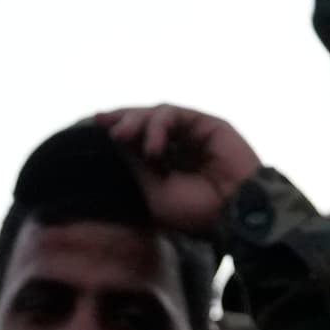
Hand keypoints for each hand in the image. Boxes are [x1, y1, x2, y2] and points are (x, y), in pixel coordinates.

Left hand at [96, 105, 265, 240]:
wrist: (235, 215)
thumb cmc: (197, 213)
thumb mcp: (155, 194)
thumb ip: (137, 166)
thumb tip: (115, 141)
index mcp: (166, 162)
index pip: (136, 138)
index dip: (117, 129)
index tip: (94, 123)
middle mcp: (179, 144)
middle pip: (144, 120)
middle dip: (122, 119)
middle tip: (103, 124)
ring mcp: (193, 133)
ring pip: (157, 114)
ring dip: (136, 122)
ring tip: (123, 137)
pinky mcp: (207, 124)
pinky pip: (175, 114)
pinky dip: (158, 126)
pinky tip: (153, 148)